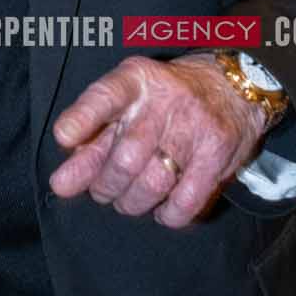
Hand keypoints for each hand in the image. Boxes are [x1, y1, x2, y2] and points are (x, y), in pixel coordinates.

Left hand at [47, 53, 268, 227]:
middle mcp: (165, 101)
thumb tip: (63, 182)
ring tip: (127, 200)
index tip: (62, 137)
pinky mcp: (217, 156)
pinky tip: (161, 210)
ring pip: (152, 184)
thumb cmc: (165, 100)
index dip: (82, 118)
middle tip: (102, 191)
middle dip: (105, 186)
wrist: (233, 87)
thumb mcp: (128, 103)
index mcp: (135, 80)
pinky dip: (168, 215)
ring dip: (131, 203)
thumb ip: (93, 139)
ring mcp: (194, 129)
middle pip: (125, 158)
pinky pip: (186, 201)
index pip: (105, 96)